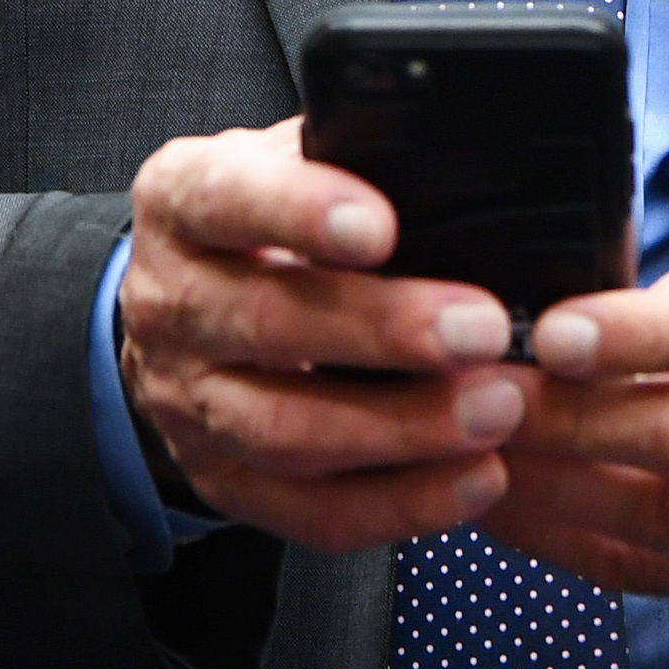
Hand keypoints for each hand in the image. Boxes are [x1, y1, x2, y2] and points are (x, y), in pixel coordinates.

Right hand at [117, 117, 539, 552]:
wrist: (184, 310)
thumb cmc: (262, 221)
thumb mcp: (286, 160)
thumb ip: (349, 158)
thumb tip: (452, 163)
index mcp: (182, 204)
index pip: (227, 200)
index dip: (301, 211)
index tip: (382, 226)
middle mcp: (174, 305)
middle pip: (268, 323)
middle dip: (385, 332)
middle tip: (481, 330)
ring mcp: (190, 404)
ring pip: (288, 431)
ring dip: (401, 428)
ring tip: (494, 409)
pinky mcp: (225, 481)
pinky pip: (310, 510)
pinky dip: (398, 502)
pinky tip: (471, 479)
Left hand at [480, 205, 668, 601]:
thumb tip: (601, 308)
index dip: (638, 339)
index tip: (555, 331)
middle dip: (567, 421)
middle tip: (481, 391)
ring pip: (661, 515)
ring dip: (552, 489)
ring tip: (472, 448)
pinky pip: (660, 568)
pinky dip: (574, 541)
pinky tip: (513, 503)